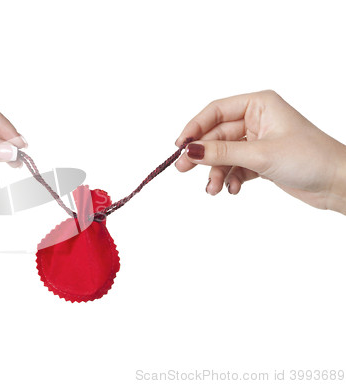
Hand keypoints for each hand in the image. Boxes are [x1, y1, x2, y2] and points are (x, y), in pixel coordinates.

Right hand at [175, 90, 345, 214]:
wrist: (338, 184)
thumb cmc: (310, 158)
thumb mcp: (260, 154)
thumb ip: (222, 153)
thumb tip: (190, 151)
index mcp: (259, 105)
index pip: (216, 111)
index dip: (195, 127)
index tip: (180, 146)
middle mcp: (256, 119)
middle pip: (217, 135)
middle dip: (203, 156)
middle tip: (183, 170)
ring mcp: (258, 140)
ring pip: (225, 154)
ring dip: (217, 172)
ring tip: (214, 189)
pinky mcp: (261, 160)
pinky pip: (236, 166)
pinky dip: (231, 178)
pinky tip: (234, 189)